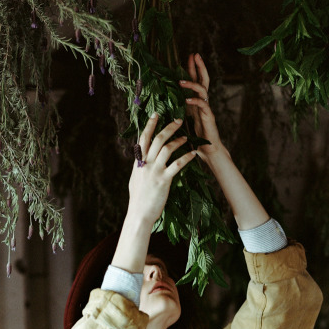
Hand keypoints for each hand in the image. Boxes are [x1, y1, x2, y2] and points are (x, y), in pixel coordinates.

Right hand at [127, 113, 196, 227]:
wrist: (139, 214)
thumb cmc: (138, 198)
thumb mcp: (136, 178)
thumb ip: (139, 166)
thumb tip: (140, 158)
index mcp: (139, 162)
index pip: (144, 138)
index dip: (150, 125)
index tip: (156, 114)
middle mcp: (146, 164)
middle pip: (158, 140)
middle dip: (169, 127)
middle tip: (178, 120)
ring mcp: (155, 171)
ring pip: (167, 149)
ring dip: (178, 140)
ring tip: (186, 136)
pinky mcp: (164, 181)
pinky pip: (177, 165)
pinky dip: (186, 157)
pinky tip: (193, 153)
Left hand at [179, 53, 224, 160]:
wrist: (207, 150)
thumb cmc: (195, 137)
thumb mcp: (183, 120)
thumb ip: (177, 109)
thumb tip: (163, 102)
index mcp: (196, 102)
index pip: (196, 81)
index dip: (193, 69)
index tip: (188, 57)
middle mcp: (203, 102)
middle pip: (203, 80)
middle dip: (199, 67)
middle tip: (194, 55)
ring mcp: (206, 108)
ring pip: (202, 90)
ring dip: (192, 84)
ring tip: (181, 80)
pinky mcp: (209, 117)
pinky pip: (203, 105)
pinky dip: (194, 101)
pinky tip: (187, 100)